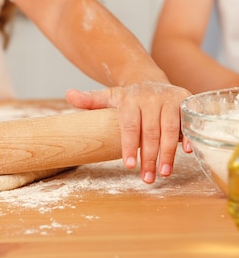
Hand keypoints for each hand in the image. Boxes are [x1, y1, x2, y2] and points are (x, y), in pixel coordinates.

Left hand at [65, 82, 191, 183]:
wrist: (149, 80)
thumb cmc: (128, 97)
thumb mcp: (108, 97)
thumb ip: (90, 100)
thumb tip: (69, 95)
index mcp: (130, 99)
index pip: (130, 126)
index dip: (130, 146)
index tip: (129, 166)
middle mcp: (151, 98)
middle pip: (151, 132)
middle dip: (149, 157)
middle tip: (147, 178)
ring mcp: (170, 99)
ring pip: (170, 129)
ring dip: (168, 153)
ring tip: (163, 173)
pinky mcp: (186, 101)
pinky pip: (188, 121)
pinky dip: (188, 136)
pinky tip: (187, 152)